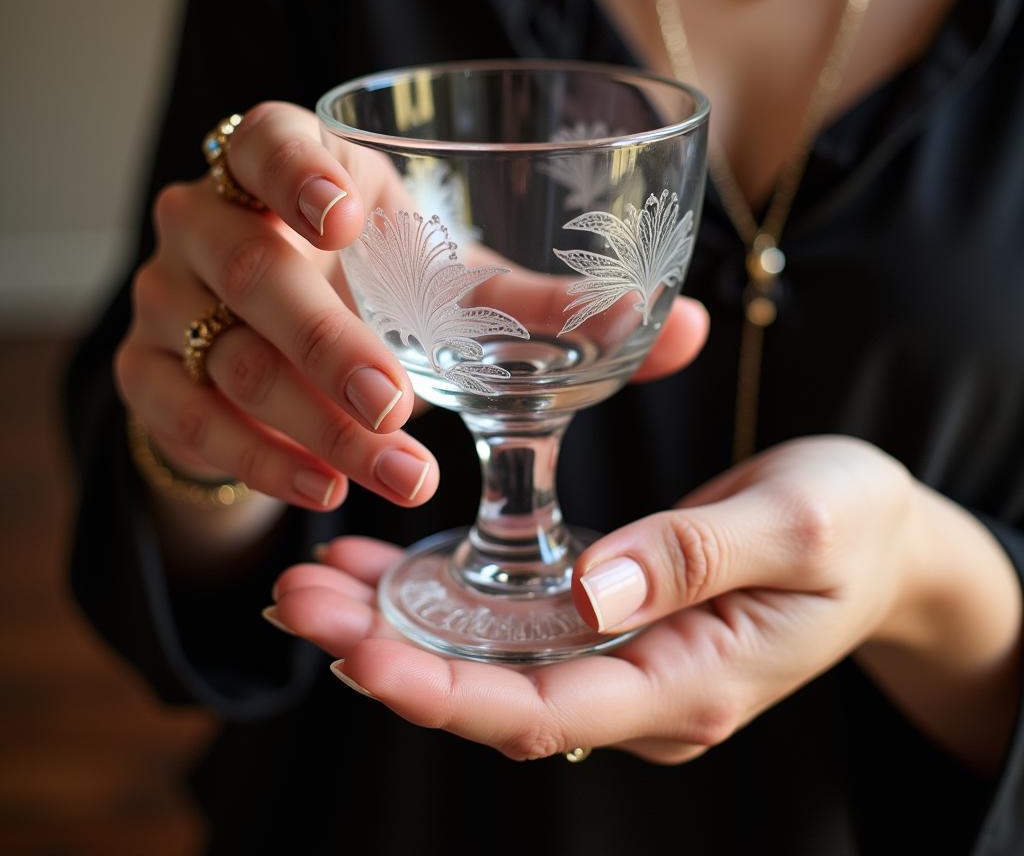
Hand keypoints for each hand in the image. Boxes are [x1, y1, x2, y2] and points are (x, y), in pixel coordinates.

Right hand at [115, 101, 707, 509]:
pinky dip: (253, 460)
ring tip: (396, 474)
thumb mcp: (459, 293)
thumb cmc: (385, 297)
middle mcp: (215, 223)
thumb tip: (687, 328)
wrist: (290, 352)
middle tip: (398, 405)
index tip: (349, 217)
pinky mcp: (148, 373)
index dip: (296, 169)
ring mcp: (170, 299)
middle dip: (327, 342)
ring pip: (224, 356)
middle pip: (252, 266)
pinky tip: (321, 488)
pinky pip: (183, 420)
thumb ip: (555, 309)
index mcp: (295, 174)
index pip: (266, 139)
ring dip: (310, 421)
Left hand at [268, 436, 922, 762]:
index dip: (445, 690)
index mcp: (691, 684)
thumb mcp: (795, 529)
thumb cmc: (854, 526)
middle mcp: (645, 690)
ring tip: (315, 583)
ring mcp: (625, 661)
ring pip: (493, 659)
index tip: (359, 655)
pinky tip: (386, 565)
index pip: (545, 708)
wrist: (886, 541)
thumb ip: (693, 561)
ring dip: (401, 625)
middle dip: (390, 653)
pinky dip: (448, 597)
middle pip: (495, 691)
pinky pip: (518, 623)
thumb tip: (589, 590)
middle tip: (298, 602)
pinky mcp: (615, 623)